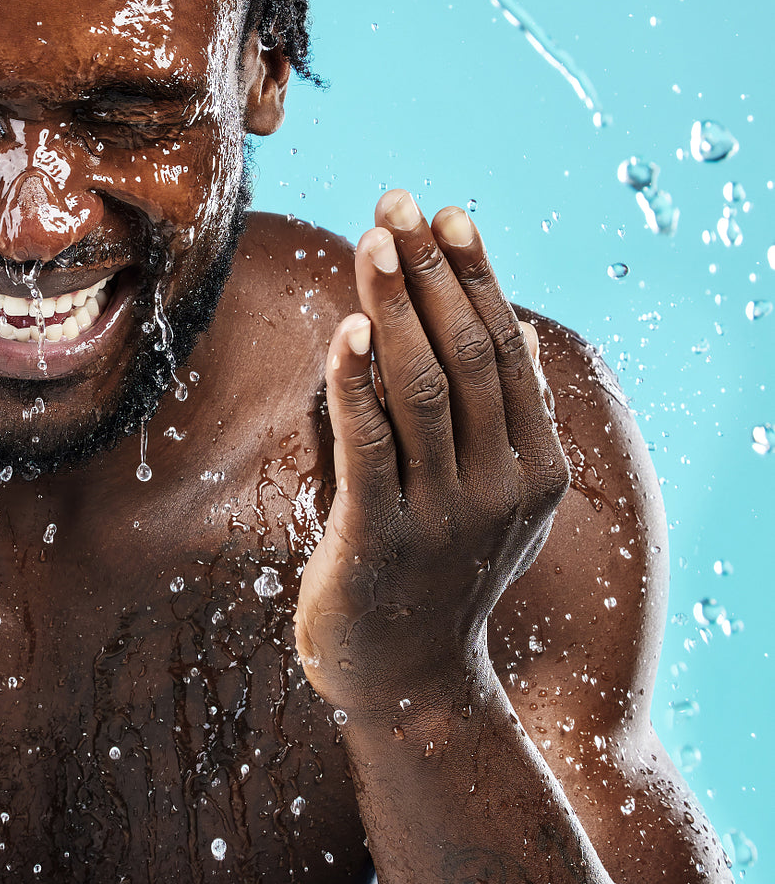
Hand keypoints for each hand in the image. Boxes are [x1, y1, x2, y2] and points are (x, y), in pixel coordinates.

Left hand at [294, 189, 568, 717]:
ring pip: (422, 388)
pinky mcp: (382, 540)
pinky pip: (370, 446)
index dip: (474, 275)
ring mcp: (447, 515)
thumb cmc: (428, 565)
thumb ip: (474, 415)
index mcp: (535, 465)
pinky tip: (348, 329)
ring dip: (396, 304)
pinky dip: (357, 382)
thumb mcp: (474, 490)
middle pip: (467, 354)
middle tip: (397, 203)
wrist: (409, 681)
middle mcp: (504, 486)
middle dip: (432, 271)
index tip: (444, 211)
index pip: (505, 347)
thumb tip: (486, 326)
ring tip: (371, 239)